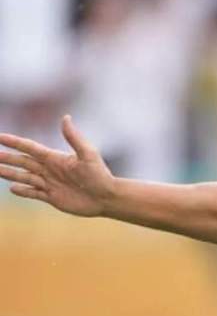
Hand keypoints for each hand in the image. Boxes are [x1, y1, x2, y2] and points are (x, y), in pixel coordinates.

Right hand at [0, 115, 116, 216]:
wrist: (108, 197)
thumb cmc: (100, 175)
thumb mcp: (88, 154)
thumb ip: (74, 138)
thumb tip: (65, 117)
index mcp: (55, 158)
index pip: (29, 148)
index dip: (14, 142)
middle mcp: (50, 170)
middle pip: (23, 162)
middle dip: (6, 158)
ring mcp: (50, 183)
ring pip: (24, 177)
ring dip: (9, 173)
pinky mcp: (53, 197)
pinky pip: (34, 193)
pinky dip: (23, 191)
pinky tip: (12, 188)